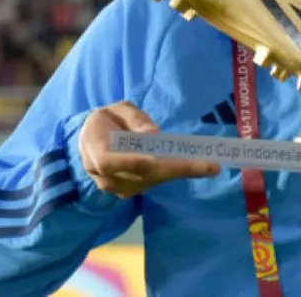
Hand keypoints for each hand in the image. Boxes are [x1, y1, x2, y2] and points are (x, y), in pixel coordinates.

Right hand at [78, 101, 220, 197]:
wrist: (89, 143)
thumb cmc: (106, 121)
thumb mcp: (117, 109)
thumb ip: (133, 118)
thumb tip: (153, 134)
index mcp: (95, 149)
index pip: (110, 161)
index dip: (130, 161)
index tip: (152, 160)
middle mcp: (105, 176)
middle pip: (142, 175)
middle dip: (177, 169)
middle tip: (211, 166)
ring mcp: (118, 188)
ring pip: (153, 180)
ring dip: (180, 172)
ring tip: (209, 164)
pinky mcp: (129, 192)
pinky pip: (155, 182)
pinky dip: (174, 173)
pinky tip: (195, 166)